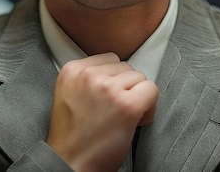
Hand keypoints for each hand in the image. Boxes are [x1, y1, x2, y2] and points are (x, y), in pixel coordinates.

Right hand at [46, 53, 157, 171]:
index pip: (109, 59)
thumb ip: (88, 76)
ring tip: (123, 118)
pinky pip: (151, 90)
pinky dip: (149, 107)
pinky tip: (136, 121)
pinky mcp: (127, 105)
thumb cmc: (73, 135)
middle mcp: (89, 75)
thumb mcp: (69, 92)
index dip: (113, 80)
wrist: (69, 164)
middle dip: (125, 88)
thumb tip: (118, 70)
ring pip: (139, 77)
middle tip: (115, 112)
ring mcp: (108, 88)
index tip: (108, 99)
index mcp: (72, 69)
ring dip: (137, 96)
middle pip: (125, 67)